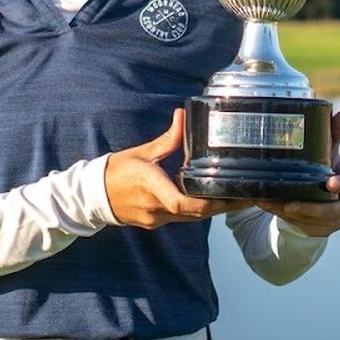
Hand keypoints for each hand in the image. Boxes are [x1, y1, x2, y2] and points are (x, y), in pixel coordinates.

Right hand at [105, 109, 255, 228]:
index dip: (207, 202)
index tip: (228, 194)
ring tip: (235, 198)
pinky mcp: (155, 223)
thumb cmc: (117, 171)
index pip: (182, 203)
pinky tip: (210, 200)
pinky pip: (181, 218)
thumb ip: (168, 139)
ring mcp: (155, 219)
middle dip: (222, 206)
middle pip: (195, 213)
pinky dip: (196, 210)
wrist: (93, 196)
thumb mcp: (143, 152)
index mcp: (151, 186)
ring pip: (190, 218)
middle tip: (246, 196)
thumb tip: (183, 115)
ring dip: (212, 209)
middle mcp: (154, 207)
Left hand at [256, 109, 339, 237]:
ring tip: (268, 201)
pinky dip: (283, 216)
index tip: (330, 184)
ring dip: (290, 211)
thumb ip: (334, 134)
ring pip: (312, 219)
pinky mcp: (320, 230)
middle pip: (331, 210)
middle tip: (289, 204)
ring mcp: (335, 221)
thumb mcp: (328, 152)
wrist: (318, 198)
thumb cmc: (324, 170)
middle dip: (310, 207)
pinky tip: (267, 205)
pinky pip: (300, 225)